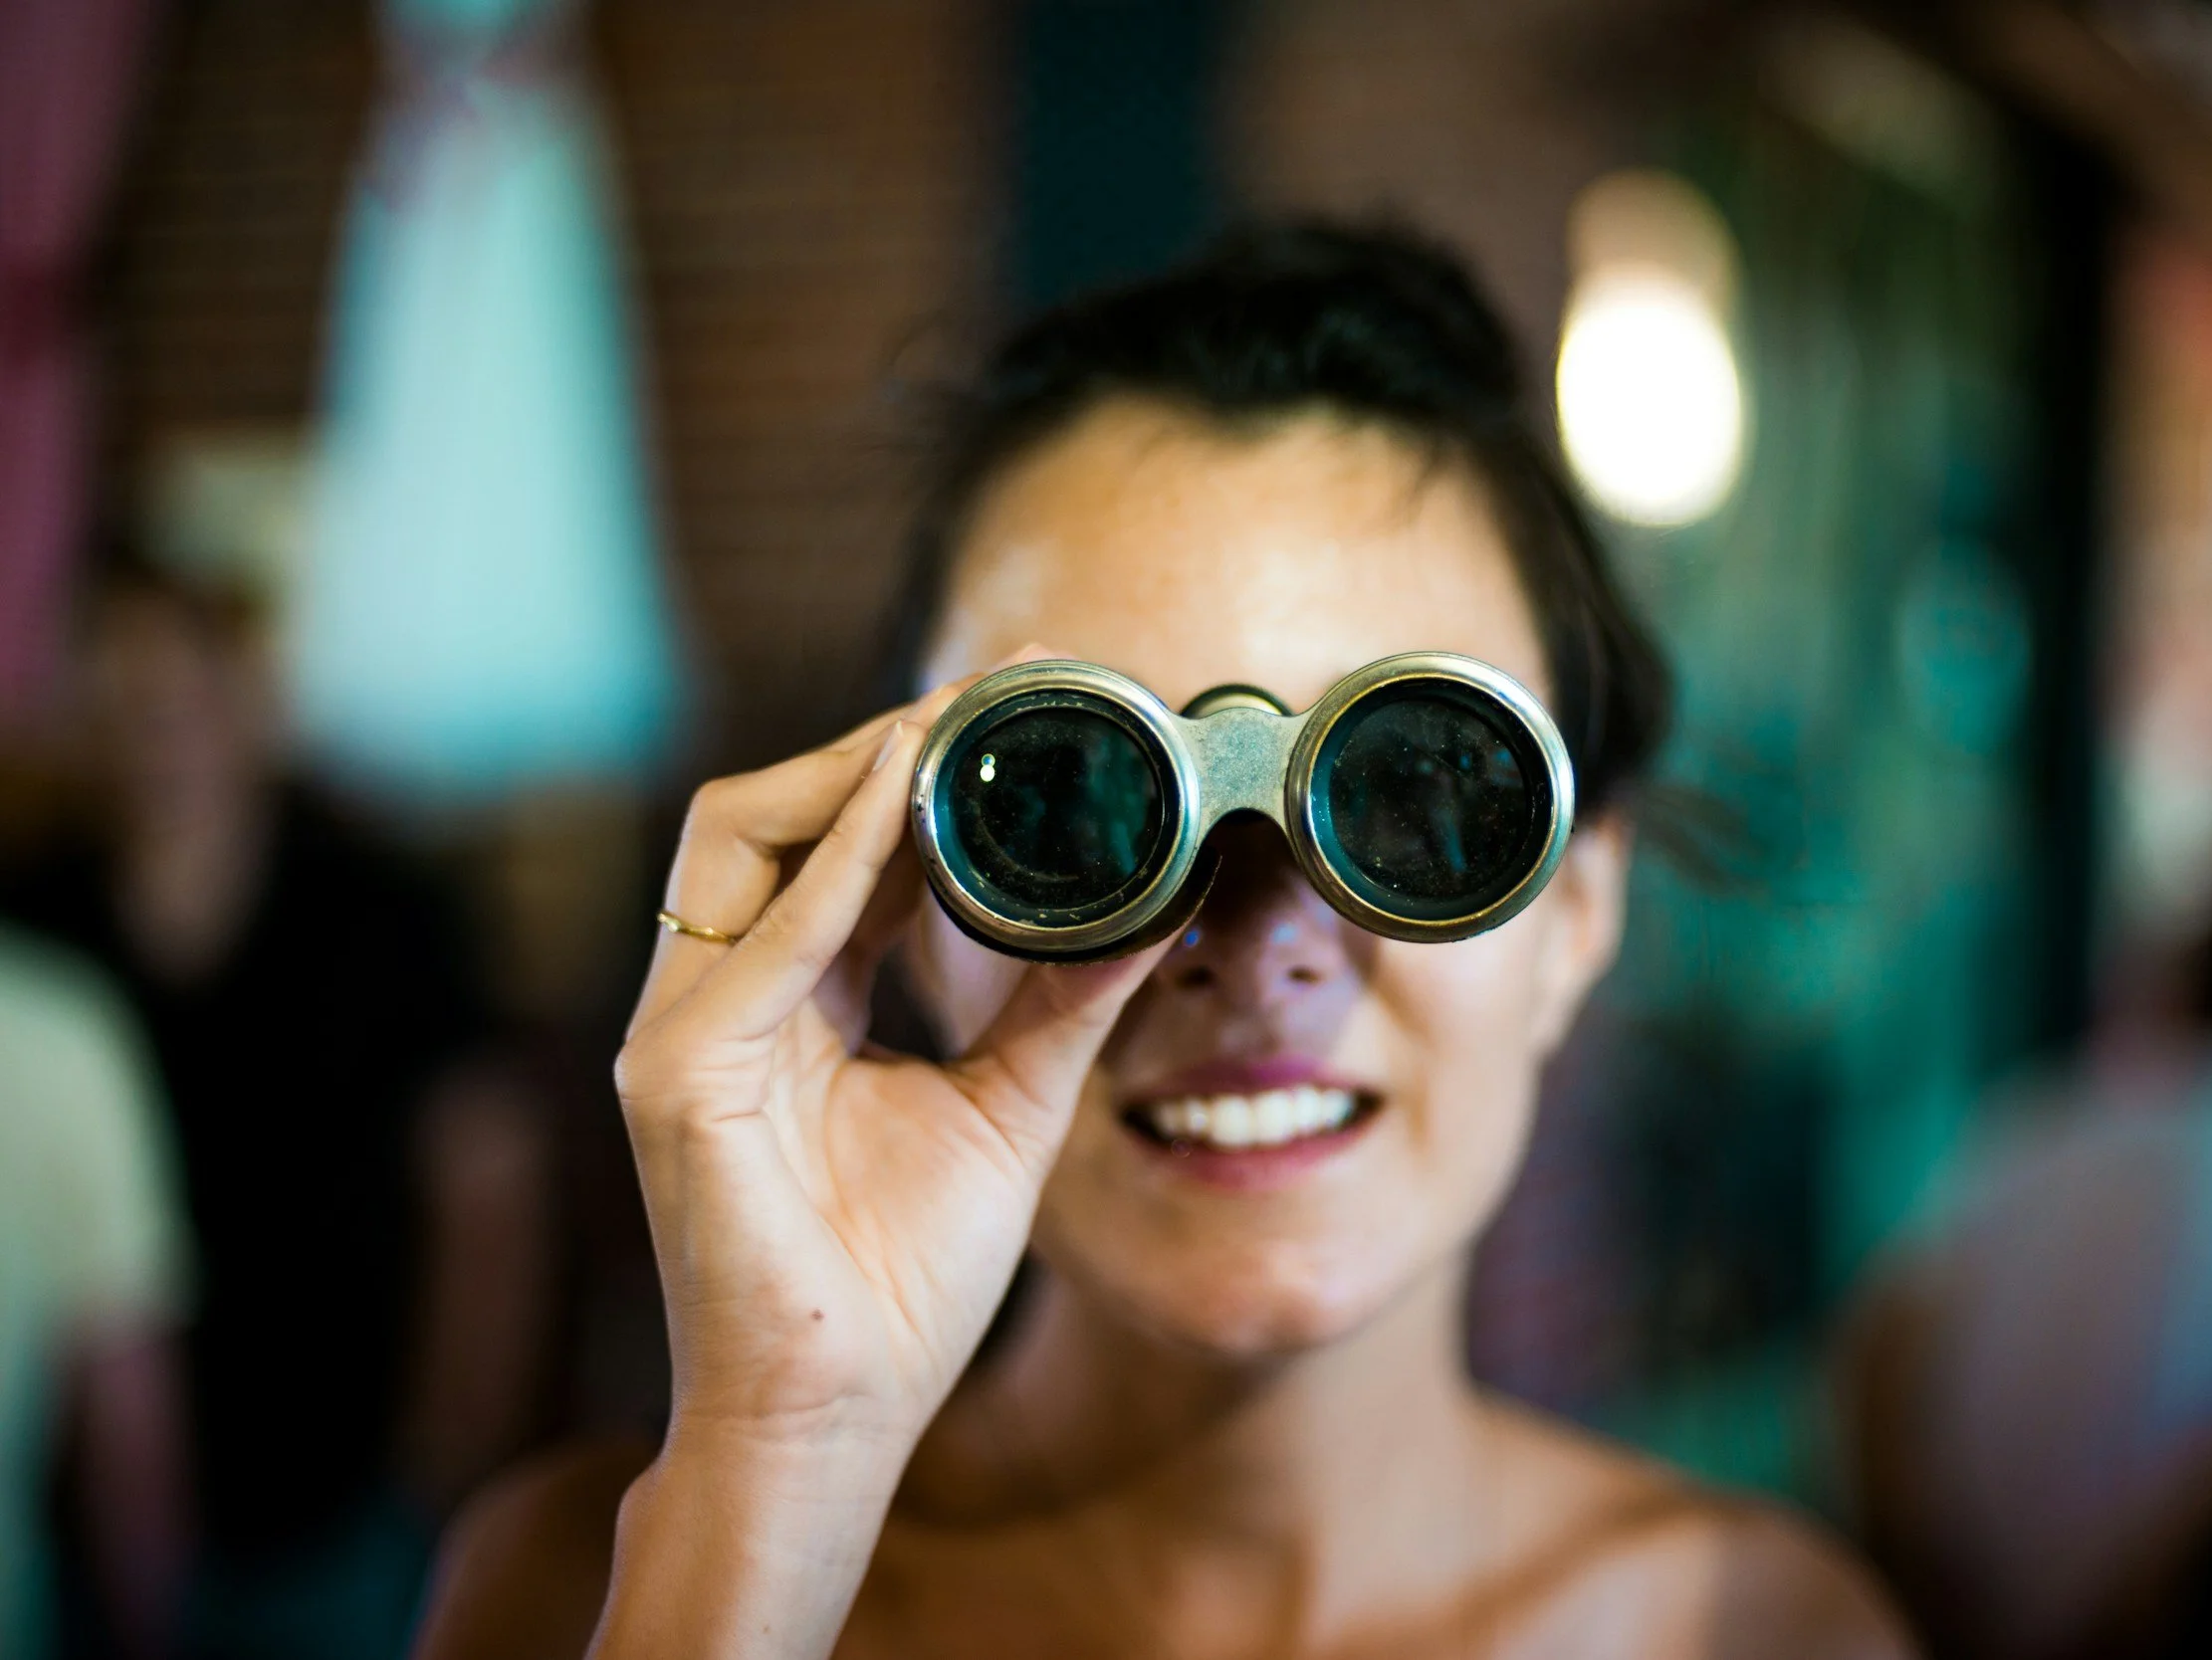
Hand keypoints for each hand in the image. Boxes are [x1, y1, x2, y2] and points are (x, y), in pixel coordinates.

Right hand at [614, 665, 1166, 1453]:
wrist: (838, 1418)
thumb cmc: (901, 1282)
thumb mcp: (1009, 1107)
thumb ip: (1063, 1001)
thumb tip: (1159, 902)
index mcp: (791, 1006)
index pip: (836, 849)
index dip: (915, 770)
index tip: (1017, 707)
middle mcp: (720, 1001)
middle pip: (767, 816)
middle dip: (874, 743)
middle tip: (994, 690)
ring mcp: (681, 1034)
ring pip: (733, 840)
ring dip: (847, 772)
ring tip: (952, 723)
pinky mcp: (676, 1077)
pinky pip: (760, 940)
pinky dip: (836, 863)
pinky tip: (909, 798)